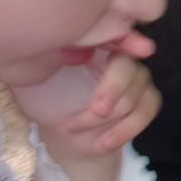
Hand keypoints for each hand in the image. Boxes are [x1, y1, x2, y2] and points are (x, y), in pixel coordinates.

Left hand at [12, 49, 160, 157]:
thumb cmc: (43, 100)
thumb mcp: (33, 79)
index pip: (111, 37)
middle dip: (113, 90)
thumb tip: (54, 46)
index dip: (122, 41)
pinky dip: (126, 130)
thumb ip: (42, 61)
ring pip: (138, 92)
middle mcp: (118, 58)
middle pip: (127, 67)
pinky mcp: (147, 100)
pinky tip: (103, 143)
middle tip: (97, 110)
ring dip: (111, 118)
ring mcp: (137, 78)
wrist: (59, 133)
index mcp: (92, 45)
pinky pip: (148, 110)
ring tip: (78, 129)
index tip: (122, 55)